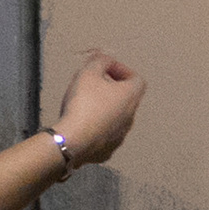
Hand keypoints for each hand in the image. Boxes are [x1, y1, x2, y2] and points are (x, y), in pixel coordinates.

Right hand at [53, 49, 143, 165]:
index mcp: (130, 96)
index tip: (105, 68)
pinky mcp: (106, 151)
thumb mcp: (88, 72)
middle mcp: (130, 117)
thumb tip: (104, 58)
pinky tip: (81, 126)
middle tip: (93, 84)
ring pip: (116, 118)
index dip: (121, 69)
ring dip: (105, 109)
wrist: (72, 141)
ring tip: (85, 105)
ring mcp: (120, 137)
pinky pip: (105, 135)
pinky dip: (97, 128)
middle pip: (126, 99)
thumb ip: (99, 60)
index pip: (136, 78)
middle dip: (112, 89)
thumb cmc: (83, 104)